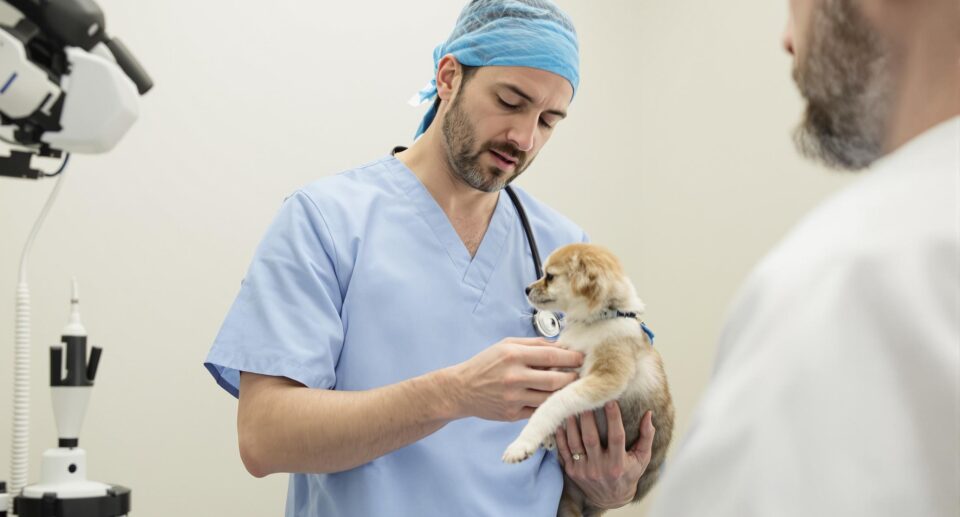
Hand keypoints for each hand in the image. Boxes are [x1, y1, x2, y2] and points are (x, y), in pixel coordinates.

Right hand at [448, 337, 582, 420]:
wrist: (461, 390)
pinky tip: (555, 399)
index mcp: (513, 355)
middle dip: (573, 378)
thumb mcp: (506, 345)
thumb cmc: (486, 364)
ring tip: (570, 387)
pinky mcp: (512, 415)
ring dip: (563, 393)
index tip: (582, 357)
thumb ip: (534, 344)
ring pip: (550, 398)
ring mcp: (513, 398)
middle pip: (555, 380)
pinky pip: (539, 411)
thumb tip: (561, 346)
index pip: (551, 356)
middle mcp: (514, 377)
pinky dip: (549, 405)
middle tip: (581, 374)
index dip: (571, 357)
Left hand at [556, 403, 655, 509]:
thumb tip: (648, 414)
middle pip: (591, 439)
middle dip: (587, 418)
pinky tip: (560, 424)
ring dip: (572, 425)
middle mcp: (600, 468)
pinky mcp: (572, 472)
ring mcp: (584, 471)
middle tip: (585, 399)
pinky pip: (564, 452)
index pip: (616, 437)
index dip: (614, 418)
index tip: (610, 400)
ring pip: (575, 444)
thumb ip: (646, 436)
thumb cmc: (628, 473)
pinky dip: (560, 437)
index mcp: (618, 464)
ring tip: (571, 408)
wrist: (611, 498)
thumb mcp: (641, 458)